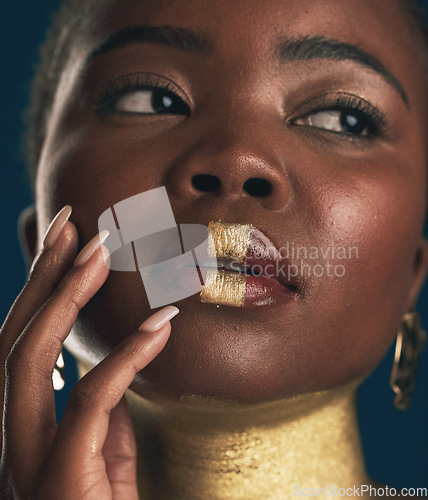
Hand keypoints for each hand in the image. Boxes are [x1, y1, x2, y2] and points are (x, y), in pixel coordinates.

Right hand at [0, 206, 178, 498]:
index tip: (65, 240)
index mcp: (21, 431)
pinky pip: (89, 403)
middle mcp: (8, 442)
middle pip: (12, 339)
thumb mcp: (106, 457)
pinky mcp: (61, 483)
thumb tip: (108, 365)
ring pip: (28, 361)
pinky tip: (161, 323)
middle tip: (75, 223)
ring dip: (66, 298)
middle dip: (41, 276)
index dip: (38, 289)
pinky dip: (125, 357)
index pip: (19, 344)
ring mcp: (25, 465)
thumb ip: (102, 413)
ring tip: (102, 251)